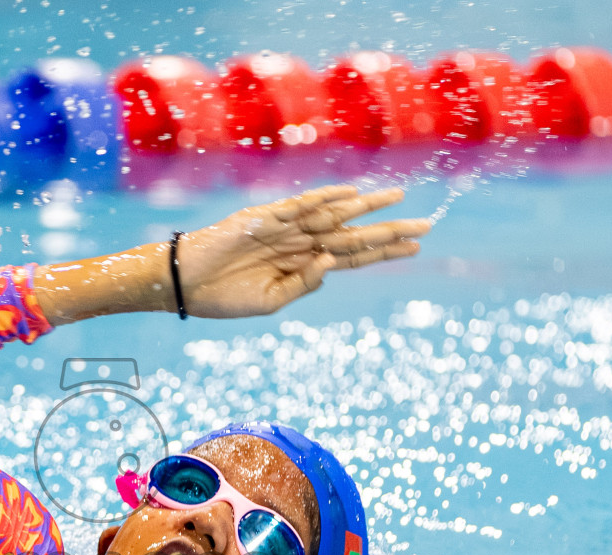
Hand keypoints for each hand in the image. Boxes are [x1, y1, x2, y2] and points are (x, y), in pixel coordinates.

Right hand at [175, 185, 429, 318]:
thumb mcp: (271, 301)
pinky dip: (325, 199)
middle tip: (426, 225)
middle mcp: (301, 242)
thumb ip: (304, 283)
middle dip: (388, 230)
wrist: (185, 285)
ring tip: (398, 199)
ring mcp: (285, 228)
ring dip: (366, 207)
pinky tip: (351, 195)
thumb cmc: (223, 297)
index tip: (414, 248)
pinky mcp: (264, 218)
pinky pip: (301, 205)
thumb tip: (334, 260)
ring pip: (334, 214)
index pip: (352, 256)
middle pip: (353, 233)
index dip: (382, 252)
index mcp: (303, 265)